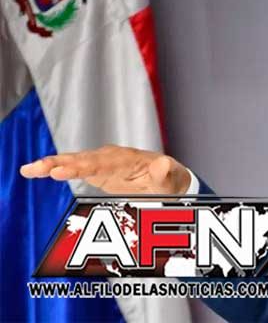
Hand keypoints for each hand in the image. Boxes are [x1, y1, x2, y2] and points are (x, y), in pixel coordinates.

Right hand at [19, 145, 191, 194]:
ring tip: (28, 170)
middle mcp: (111, 158)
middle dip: (60, 163)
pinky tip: (33, 171)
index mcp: (127, 159)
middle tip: (38, 169)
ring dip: (52, 165)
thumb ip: (164, 173)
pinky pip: (72, 168)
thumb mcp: (170, 177)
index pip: (101, 163)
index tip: (62, 171)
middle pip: (82, 159)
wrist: (167, 178)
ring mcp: (102, 163)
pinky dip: (54, 169)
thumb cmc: (168, 179)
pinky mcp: (96, 171)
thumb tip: (162, 163)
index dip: (81, 167)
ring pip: (74, 161)